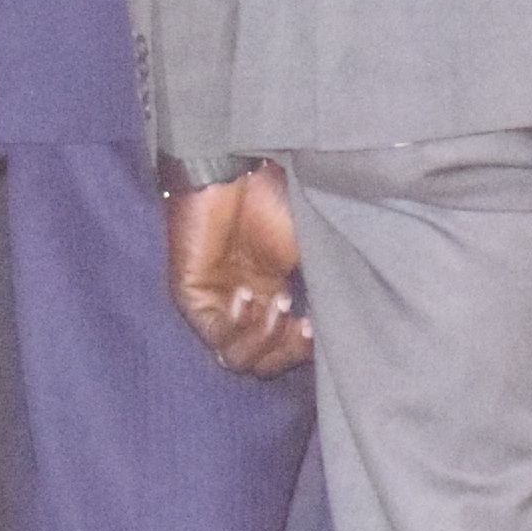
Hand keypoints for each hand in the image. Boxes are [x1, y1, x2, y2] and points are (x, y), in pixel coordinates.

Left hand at [168, 163, 311, 376]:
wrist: (237, 167)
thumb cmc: (275, 199)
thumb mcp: (311, 250)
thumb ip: (322, 291)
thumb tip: (339, 328)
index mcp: (274, 297)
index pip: (287, 350)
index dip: (304, 350)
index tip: (321, 327)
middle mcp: (246, 306)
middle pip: (263, 363)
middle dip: (287, 351)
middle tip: (304, 324)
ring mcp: (217, 304)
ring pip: (237, 358)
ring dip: (264, 339)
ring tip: (280, 303)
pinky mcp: (191, 296)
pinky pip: (214, 334)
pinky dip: (236, 324)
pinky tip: (249, 295)